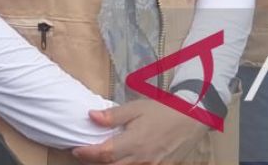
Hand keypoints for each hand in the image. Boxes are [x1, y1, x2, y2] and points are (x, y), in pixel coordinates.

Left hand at [71, 99, 206, 164]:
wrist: (192, 119)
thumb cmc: (162, 111)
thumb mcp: (136, 108)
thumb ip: (113, 116)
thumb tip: (91, 116)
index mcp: (133, 143)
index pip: (103, 154)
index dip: (87, 154)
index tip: (75, 150)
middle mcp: (141, 159)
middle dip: (95, 163)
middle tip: (84, 155)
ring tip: (101, 157)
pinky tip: (122, 159)